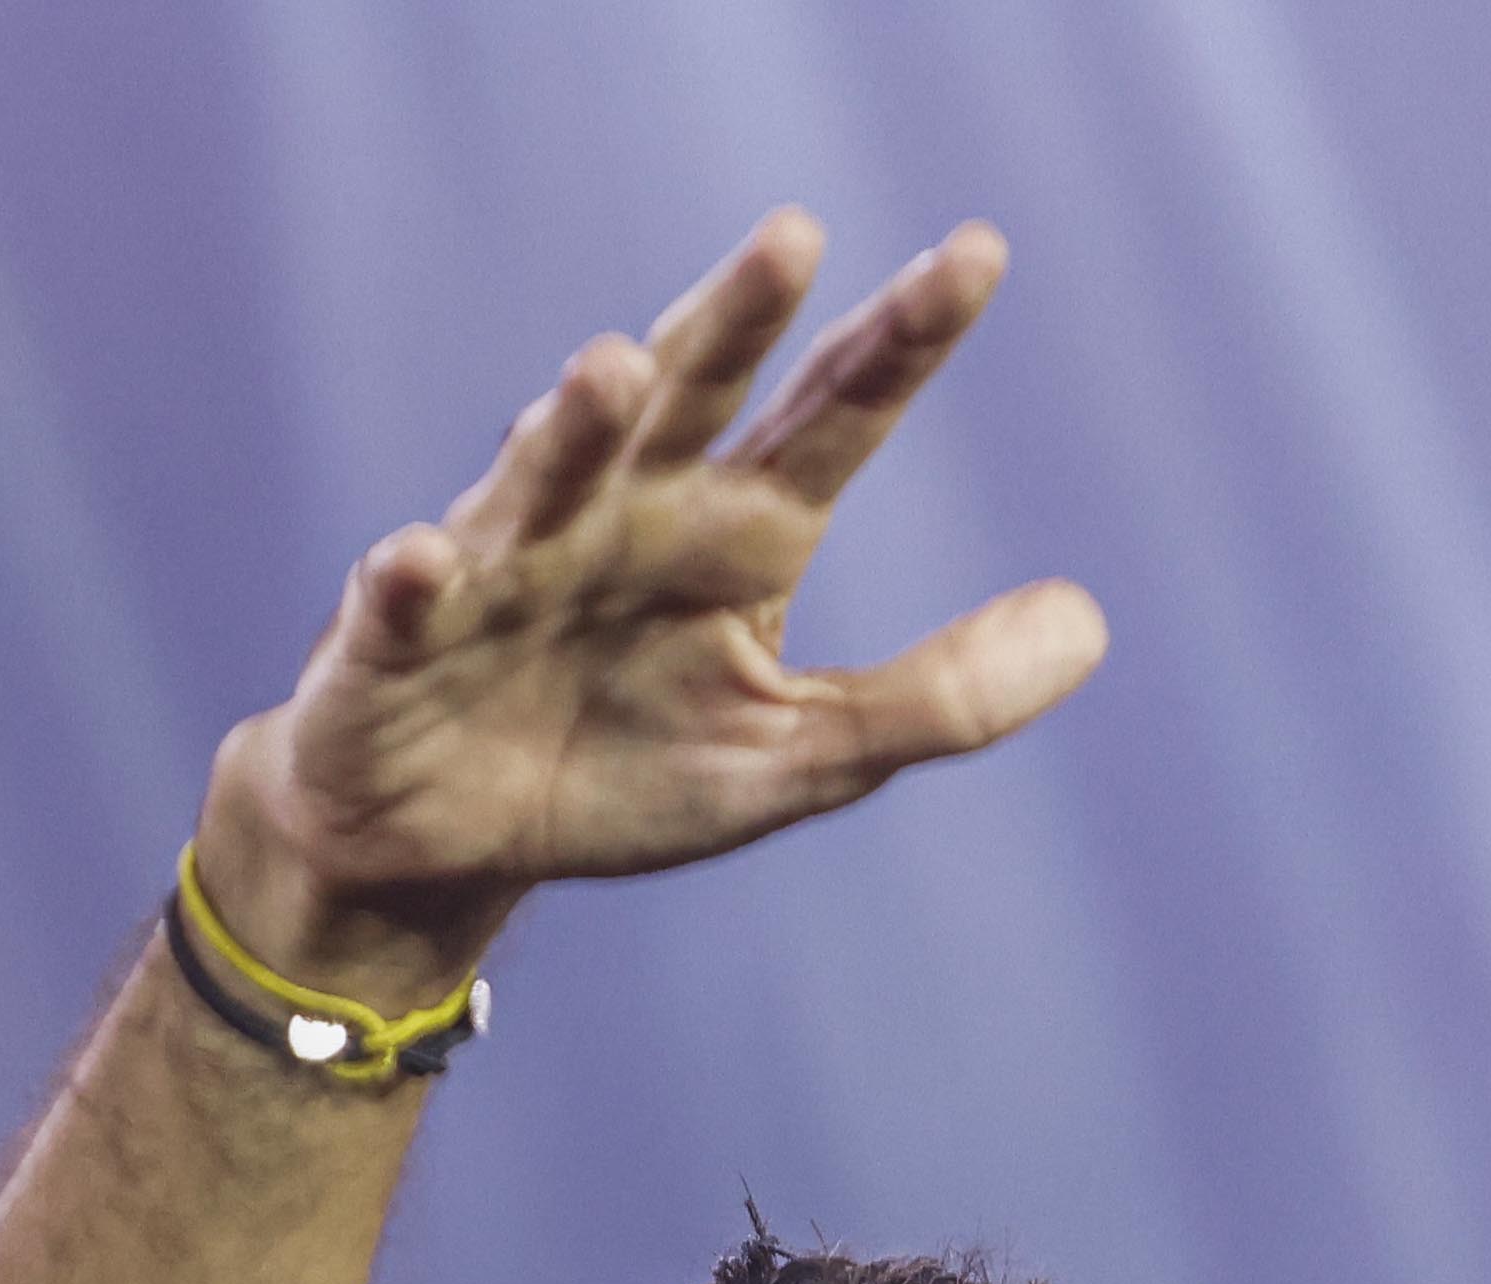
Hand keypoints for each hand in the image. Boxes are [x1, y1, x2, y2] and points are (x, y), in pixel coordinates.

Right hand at [199, 212, 1105, 995]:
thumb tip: (1091, 622)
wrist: (446, 839)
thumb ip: (938, 697)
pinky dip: (416, 577)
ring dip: (577, 426)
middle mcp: (628, 515)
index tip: (977, 256)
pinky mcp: (399, 638)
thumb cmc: (622, 770)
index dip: (899, 342)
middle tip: (795, 238)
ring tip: (614, 370)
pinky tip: (427, 556)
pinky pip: (408, 599)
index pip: (835, 418)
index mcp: (736, 535)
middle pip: (693, 399)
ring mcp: (509, 565)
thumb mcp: (799, 752)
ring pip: (548, 477)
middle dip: (737, 321)